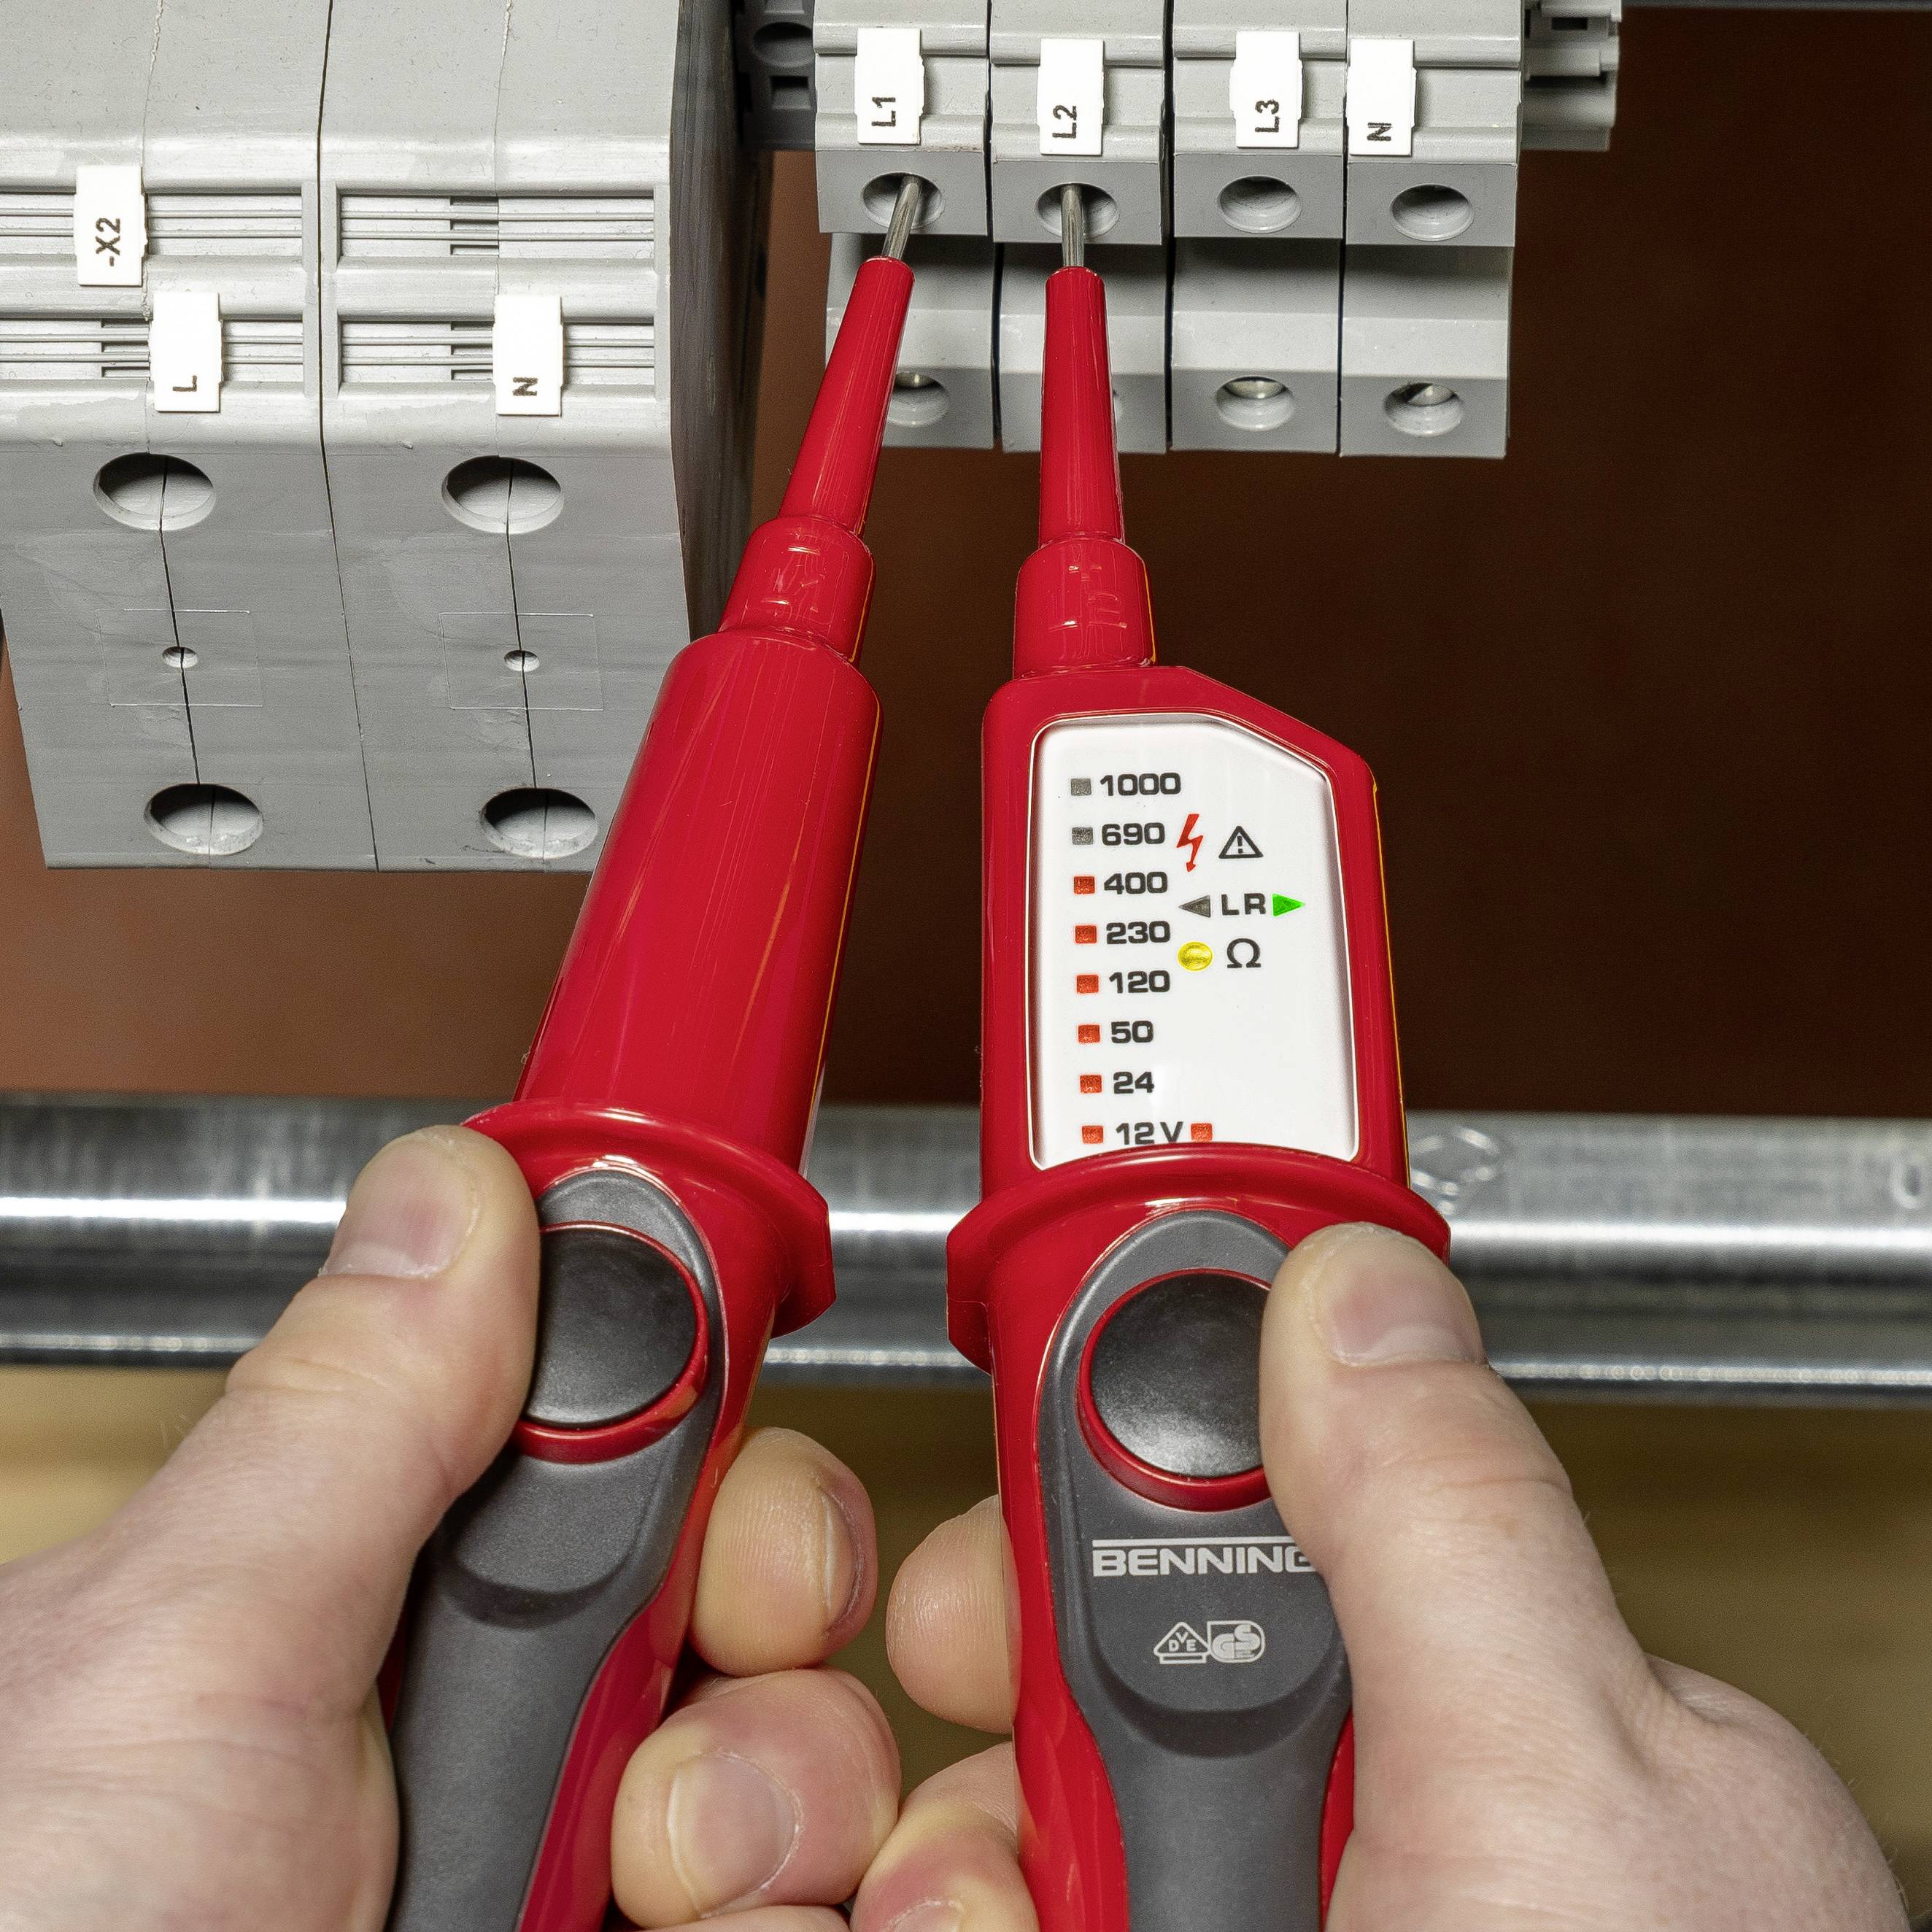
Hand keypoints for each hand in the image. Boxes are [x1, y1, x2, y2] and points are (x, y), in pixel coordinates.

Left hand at [0, 1128, 897, 1931]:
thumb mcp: (174, 1675)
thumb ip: (346, 1420)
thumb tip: (462, 1188)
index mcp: (394, 1634)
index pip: (661, 1473)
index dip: (743, 1482)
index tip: (752, 1552)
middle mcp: (514, 1768)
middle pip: (786, 1637)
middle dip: (785, 1675)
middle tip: (669, 1782)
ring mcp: (598, 1900)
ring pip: (852, 1799)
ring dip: (815, 1832)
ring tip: (672, 1909)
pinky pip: (872, 1924)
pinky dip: (911, 1925)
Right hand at [865, 1223, 1909, 1930]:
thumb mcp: (1572, 1802)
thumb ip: (1447, 1516)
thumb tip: (1354, 1273)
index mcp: (1458, 1748)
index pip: (1204, 1528)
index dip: (1050, 1510)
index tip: (958, 1563)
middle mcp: (1315, 1874)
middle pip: (1031, 1692)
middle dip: (920, 1697)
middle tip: (904, 1774)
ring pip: (927, 1846)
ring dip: (859, 1857)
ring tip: (933, 1922)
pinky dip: (844, 1930)